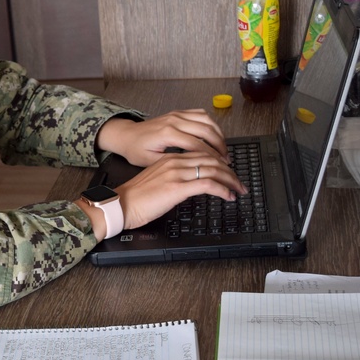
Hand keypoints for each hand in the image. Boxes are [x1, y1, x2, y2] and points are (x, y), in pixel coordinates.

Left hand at [97, 111, 228, 166]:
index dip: (212, 156)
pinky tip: (215, 136)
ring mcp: (177, 115)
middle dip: (220, 146)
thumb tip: (194, 168)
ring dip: (218, 134)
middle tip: (227, 159)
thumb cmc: (136, 150)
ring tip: (224, 149)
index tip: (222, 166)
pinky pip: (200, 114)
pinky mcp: (178, 113)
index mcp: (168, 133)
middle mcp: (174, 121)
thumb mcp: (151, 162)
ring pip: (207, 120)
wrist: (126, 135)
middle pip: (206, 130)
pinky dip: (211, 124)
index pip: (198, 145)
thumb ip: (174, 163)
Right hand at [115, 151, 246, 230]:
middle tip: (239, 182)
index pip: (202, 155)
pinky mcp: (177, 188)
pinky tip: (227, 195)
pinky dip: (222, 189)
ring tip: (238, 189)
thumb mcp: (157, 181)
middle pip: (211, 160)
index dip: (220, 163)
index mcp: (169, 159)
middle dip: (230, 171)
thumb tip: (190, 185)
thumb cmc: (135, 198)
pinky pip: (207, 184)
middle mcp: (174, 162)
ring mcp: (176, 174)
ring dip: (230, 180)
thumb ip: (173, 178)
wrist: (121, 204)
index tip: (228, 173)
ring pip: (213, 170)